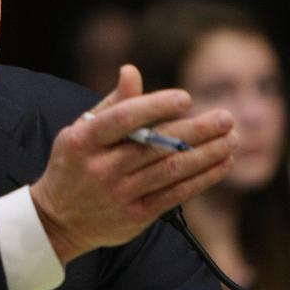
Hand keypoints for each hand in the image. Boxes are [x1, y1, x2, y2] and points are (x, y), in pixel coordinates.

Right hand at [30, 64, 237, 262]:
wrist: (57, 219)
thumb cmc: (74, 163)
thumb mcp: (81, 129)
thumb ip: (112, 103)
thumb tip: (131, 71)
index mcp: (84, 140)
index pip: (124, 119)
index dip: (155, 106)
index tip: (186, 98)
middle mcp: (101, 168)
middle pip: (156, 146)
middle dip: (196, 131)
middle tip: (226, 118)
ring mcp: (119, 194)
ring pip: (170, 171)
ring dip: (207, 155)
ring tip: (232, 139)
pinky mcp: (135, 216)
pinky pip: (175, 195)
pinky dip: (202, 179)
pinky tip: (222, 164)